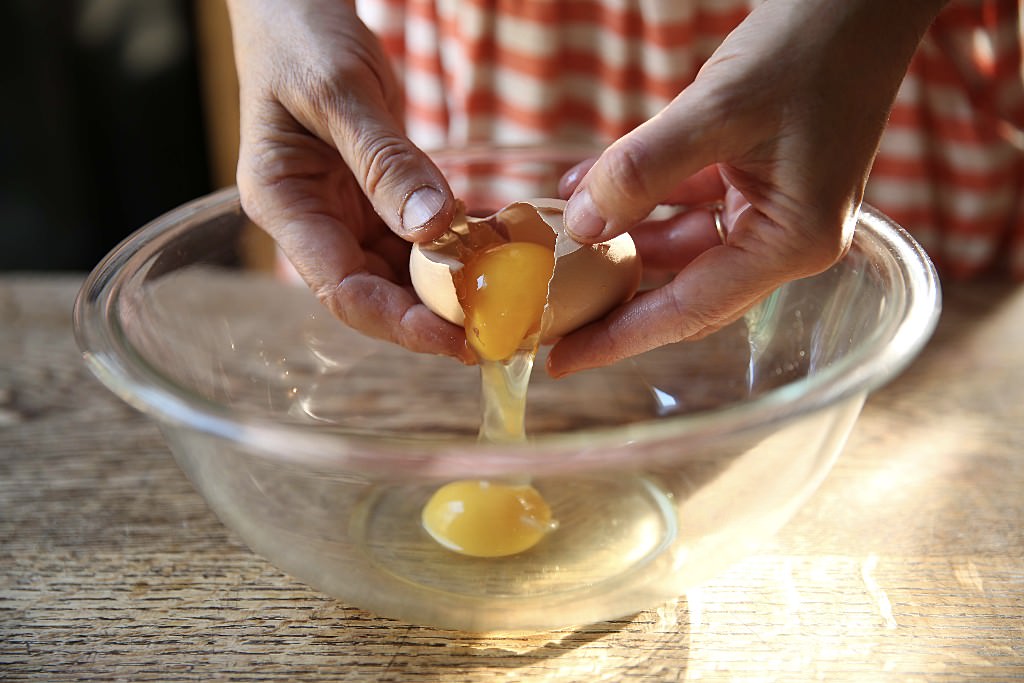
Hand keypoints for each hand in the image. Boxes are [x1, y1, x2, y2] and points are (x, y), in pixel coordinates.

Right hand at [226, 0, 471, 362]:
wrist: (295, 7)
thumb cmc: (300, 38)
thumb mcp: (340, 92)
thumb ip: (385, 162)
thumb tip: (435, 229)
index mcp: (284, 205)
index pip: (341, 289)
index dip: (399, 323)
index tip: (457, 338)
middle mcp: (313, 221)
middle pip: (376, 292)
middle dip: (434, 316)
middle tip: (499, 329)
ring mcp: (345, 211)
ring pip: (403, 270)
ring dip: (454, 284)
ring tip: (510, 292)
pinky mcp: (375, 198)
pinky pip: (420, 235)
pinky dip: (459, 242)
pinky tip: (501, 244)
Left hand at [548, 0, 945, 376]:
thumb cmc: (812, 46)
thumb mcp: (718, 109)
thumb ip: (643, 170)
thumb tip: (582, 224)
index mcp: (792, 242)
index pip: (690, 310)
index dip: (620, 338)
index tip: (563, 359)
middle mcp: (784, 235)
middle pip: (682, 287)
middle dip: (614, 294)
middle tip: (550, 311)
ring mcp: (772, 204)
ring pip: (677, 241)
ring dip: (618, 235)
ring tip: (556, 241)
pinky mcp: (756, 173)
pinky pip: (683, 199)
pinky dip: (638, 194)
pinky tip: (586, 185)